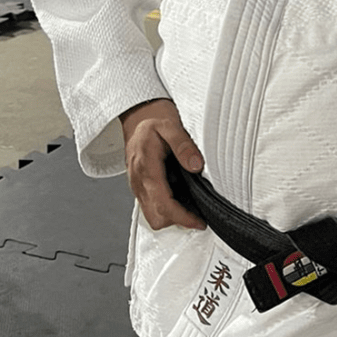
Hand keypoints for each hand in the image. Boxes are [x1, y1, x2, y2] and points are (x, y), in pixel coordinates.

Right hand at [120, 98, 206, 230]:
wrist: (137, 115)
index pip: (163, 204)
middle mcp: (138, 180)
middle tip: (197, 215)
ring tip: (191, 207)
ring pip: (151, 215)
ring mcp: (137, 184)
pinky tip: (179, 197)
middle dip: (177, 220)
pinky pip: (150, 205)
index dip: (182, 217)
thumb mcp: (171, 125)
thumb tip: (196, 166)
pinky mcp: (139, 184)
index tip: (198, 221)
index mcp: (146, 167)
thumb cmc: (153, 120)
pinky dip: (165, 208)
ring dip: (171, 216)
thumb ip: (184, 145)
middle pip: (155, 217)